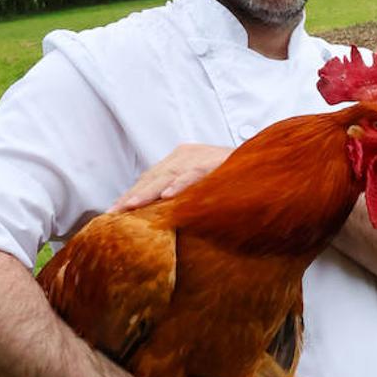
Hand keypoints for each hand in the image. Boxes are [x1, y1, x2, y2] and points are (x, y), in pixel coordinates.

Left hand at [109, 144, 232, 211]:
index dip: (131, 196)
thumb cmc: (233, 182)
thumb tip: (162, 221)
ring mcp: (199, 156)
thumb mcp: (202, 189)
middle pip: (152, 177)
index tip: (112, 215)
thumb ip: (183, 199)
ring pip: (168, 175)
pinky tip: (168, 196)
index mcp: (179, 161)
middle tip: (113, 213)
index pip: (148, 180)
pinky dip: (181, 184)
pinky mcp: (215, 160)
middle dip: (132, 196)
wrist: (265, 163)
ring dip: (149, 192)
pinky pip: (195, 173)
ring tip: (132, 206)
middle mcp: (185, 155)